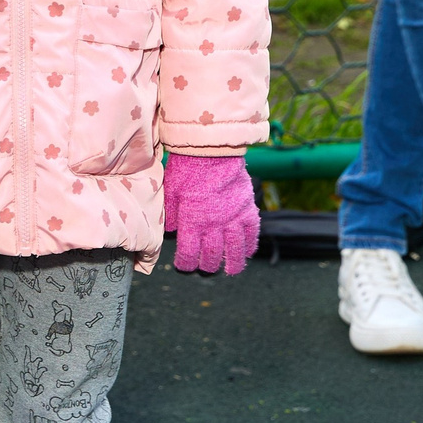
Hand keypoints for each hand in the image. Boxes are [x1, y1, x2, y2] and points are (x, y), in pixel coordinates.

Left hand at [164, 152, 258, 275]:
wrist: (212, 149)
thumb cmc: (187, 167)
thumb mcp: (170, 191)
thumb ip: (170, 214)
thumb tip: (171, 230)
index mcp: (192, 222)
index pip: (189, 254)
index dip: (186, 264)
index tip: (184, 266)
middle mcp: (214, 225)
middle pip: (213, 256)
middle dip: (208, 267)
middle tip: (206, 269)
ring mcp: (233, 218)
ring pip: (235, 250)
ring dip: (234, 264)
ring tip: (232, 272)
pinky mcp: (248, 208)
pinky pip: (252, 233)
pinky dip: (251, 245)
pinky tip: (248, 252)